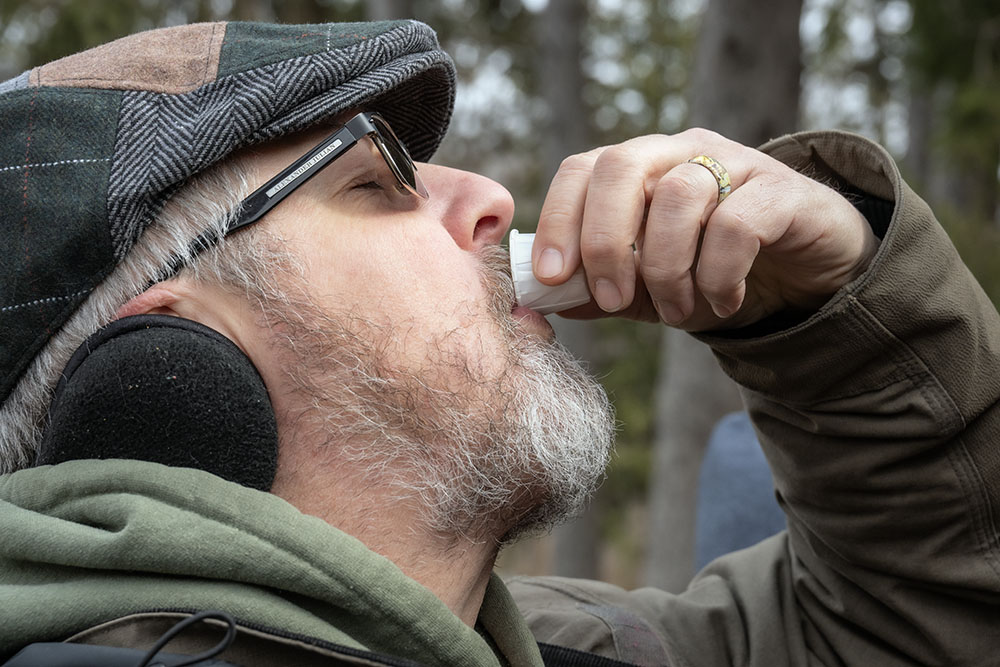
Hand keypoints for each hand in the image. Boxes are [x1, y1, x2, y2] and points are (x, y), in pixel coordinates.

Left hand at [532, 128, 878, 330]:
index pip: (582, 169)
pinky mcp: (783, 190)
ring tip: (678, 310)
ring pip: (679, 198)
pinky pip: (737, 225)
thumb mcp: (649, 289)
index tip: (551, 276)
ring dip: (667, 269)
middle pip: (621, 166)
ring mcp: (735, 163)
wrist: (806, 277)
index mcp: (640, 168)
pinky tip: (723, 301)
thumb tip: (550, 300)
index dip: (558, 219)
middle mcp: (682, 152)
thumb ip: (601, 290)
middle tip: (612, 299)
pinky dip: (718, 275)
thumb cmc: (715, 274)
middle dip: (604, 241)